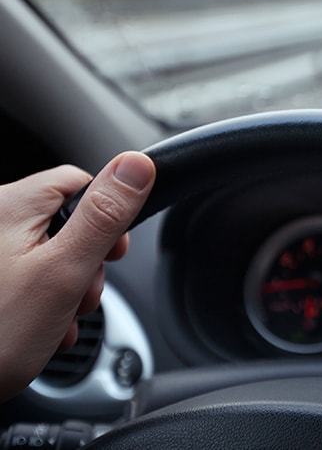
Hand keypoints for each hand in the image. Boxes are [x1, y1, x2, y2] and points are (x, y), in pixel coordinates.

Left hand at [0, 152, 154, 400]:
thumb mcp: (65, 272)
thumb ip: (105, 216)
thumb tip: (138, 165)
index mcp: (8, 204)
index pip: (80, 182)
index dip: (108, 218)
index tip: (112, 254)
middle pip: (64, 221)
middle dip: (85, 263)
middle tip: (78, 297)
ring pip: (47, 252)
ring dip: (64, 288)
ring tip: (56, 320)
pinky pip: (23, 273)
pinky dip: (39, 299)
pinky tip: (38, 327)